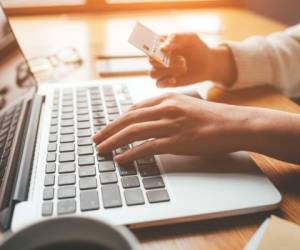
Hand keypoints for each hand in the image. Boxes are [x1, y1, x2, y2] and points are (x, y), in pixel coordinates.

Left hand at [92, 92, 254, 163]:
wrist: (235, 124)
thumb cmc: (212, 117)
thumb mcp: (186, 106)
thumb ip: (167, 110)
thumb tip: (150, 120)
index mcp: (168, 98)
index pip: (134, 108)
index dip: (117, 119)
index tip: (108, 128)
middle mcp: (166, 108)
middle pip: (128, 118)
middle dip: (108, 130)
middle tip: (95, 139)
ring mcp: (171, 124)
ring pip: (133, 132)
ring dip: (113, 142)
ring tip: (101, 150)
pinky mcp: (177, 140)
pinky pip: (147, 147)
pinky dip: (131, 153)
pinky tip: (121, 159)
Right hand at [149, 33, 236, 87]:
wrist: (207, 63)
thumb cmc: (197, 48)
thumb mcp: (189, 38)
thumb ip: (174, 39)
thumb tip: (161, 49)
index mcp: (160, 44)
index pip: (148, 46)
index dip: (153, 48)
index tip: (163, 50)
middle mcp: (158, 58)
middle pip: (151, 60)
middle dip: (164, 61)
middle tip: (181, 59)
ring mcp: (161, 70)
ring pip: (152, 73)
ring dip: (166, 71)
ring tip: (183, 67)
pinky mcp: (166, 82)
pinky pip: (158, 84)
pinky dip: (165, 82)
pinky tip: (174, 79)